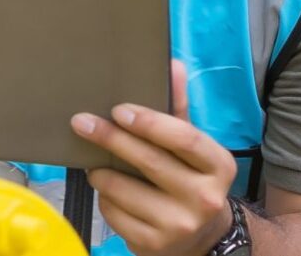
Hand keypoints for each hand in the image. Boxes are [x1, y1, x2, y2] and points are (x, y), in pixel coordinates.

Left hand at [71, 60, 236, 255]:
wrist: (205, 237)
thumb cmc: (191, 178)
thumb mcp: (193, 146)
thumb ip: (178, 107)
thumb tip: (172, 63)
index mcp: (218, 165)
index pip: (184, 138)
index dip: (149, 122)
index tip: (118, 110)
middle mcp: (205, 198)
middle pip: (150, 161)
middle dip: (111, 139)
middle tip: (82, 122)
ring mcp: (180, 226)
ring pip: (123, 189)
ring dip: (101, 172)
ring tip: (95, 162)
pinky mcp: (154, 246)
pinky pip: (113, 214)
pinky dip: (104, 198)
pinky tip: (108, 191)